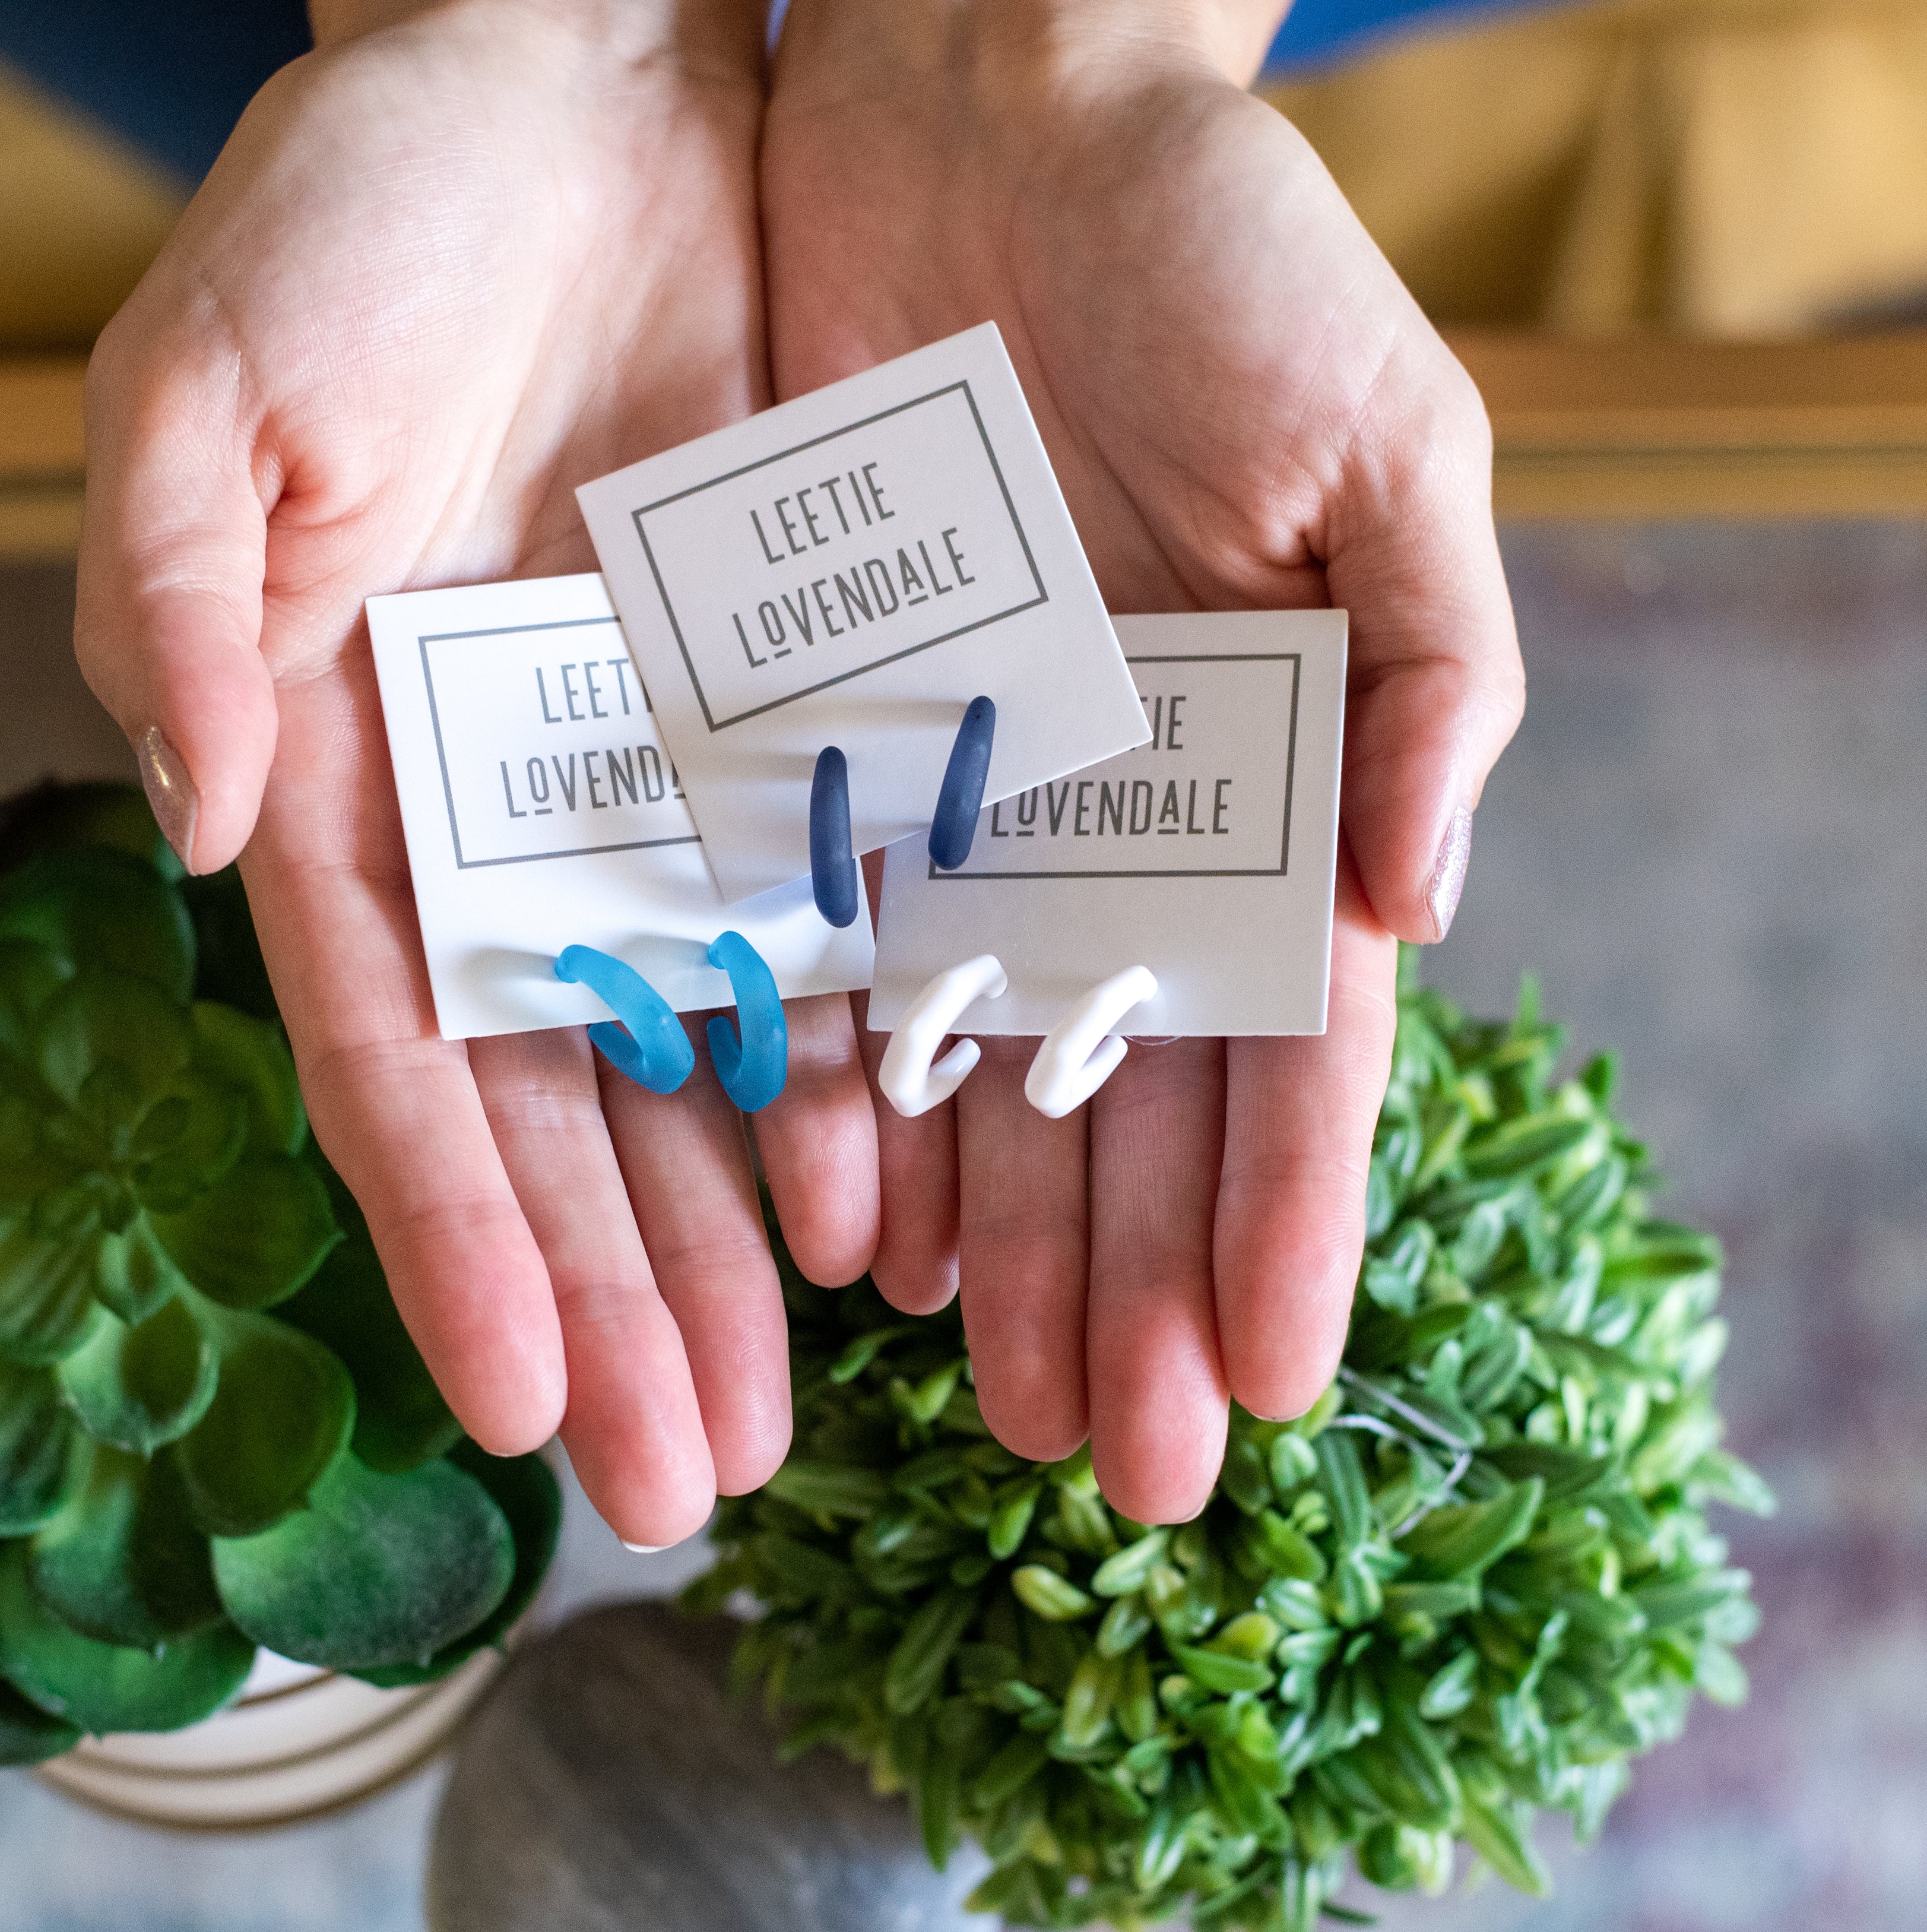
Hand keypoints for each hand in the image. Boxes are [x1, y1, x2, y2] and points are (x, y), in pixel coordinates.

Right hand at [74, 0, 879, 1544]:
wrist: (585, 94)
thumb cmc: (368, 220)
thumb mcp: (214, 390)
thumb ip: (178, 602)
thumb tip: (190, 812)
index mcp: (356, 793)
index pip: (400, 1065)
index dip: (448, 1241)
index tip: (506, 1403)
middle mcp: (509, 839)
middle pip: (559, 1120)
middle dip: (615, 1306)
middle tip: (678, 1485)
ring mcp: (655, 808)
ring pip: (701, 1076)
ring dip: (738, 1255)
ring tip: (787, 1422)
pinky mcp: (792, 747)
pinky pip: (831, 947)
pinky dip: (860, 1086)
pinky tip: (901, 1229)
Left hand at [769, 0, 1525, 1520]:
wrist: (978, 111)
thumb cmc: (1212, 249)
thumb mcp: (1379, 432)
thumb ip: (1430, 666)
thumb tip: (1422, 900)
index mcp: (1270, 776)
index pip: (1288, 1053)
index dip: (1286, 1224)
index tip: (1276, 1386)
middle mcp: (1117, 828)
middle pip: (1128, 1111)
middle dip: (1130, 1289)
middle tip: (1113, 1473)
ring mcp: (968, 811)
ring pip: (979, 1082)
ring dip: (991, 1251)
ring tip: (984, 1405)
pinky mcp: (822, 759)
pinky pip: (827, 968)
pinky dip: (840, 1105)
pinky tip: (844, 1236)